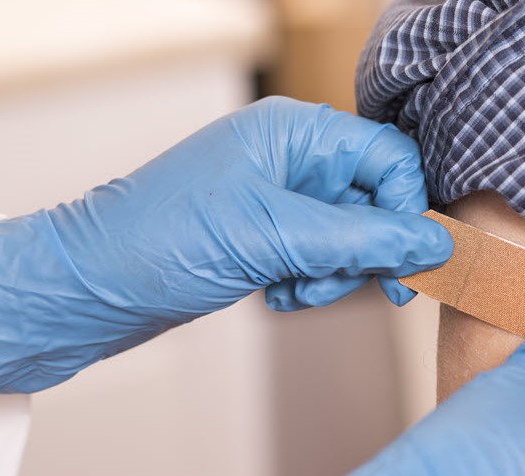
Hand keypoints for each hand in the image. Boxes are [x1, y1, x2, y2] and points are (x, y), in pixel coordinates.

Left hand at [0, 96, 451, 393]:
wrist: (91, 287)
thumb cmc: (163, 240)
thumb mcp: (274, 236)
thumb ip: (362, 238)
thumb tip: (433, 242)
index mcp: (295, 132)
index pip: (388, 158)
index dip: (406, 207)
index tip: (409, 259)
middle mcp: (292, 158)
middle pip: (376, 201)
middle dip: (367, 250)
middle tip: (359, 286)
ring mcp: (279, 198)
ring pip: (351, 237)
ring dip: (336, 273)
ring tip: (295, 289)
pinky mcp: (267, 235)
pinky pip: (319, 258)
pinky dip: (310, 283)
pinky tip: (276, 294)